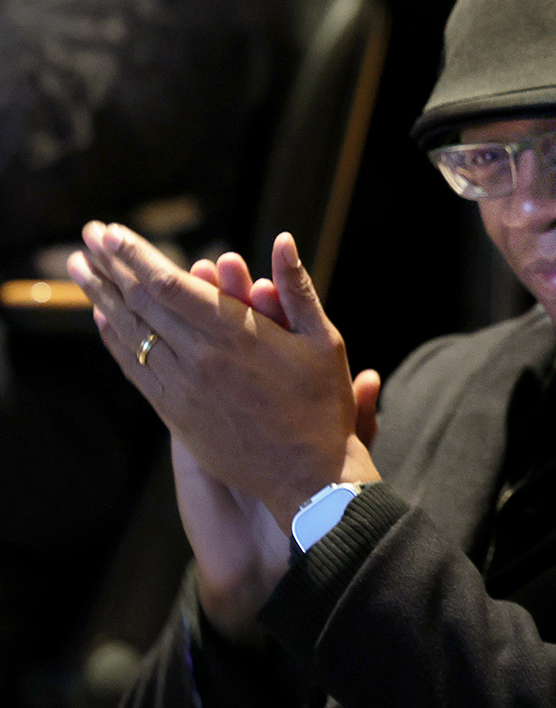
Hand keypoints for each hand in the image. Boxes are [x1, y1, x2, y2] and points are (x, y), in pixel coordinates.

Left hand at [67, 224, 379, 530]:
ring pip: (129, 335)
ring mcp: (182, 389)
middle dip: (109, 266)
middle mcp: (199, 359)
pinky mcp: (176, 415)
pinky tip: (104, 319)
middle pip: (138, 303)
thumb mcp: (323, 340)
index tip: (110, 231)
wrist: (308, 475)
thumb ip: (296, 289)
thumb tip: (283, 240)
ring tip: (80, 270)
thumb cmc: (322, 406)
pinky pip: (135, 369)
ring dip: (101, 297)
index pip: (166, 284)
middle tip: (88, 237)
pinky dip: (115, 340)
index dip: (133, 255)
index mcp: (235, 335)